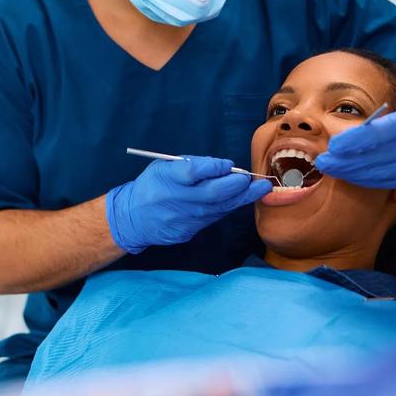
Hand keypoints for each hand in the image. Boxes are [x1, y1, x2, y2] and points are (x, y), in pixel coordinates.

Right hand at [106, 156, 271, 253]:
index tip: (229, 164)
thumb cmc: (153, 184)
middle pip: (213, 193)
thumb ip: (192, 164)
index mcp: (168, 178)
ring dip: (242, 198)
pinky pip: (213, 217)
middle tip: (254, 180)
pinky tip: (241, 199)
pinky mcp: (189, 231)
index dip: (214, 167)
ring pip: (219, 208)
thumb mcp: (165, 166)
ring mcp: (184, 218)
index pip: (194, 171)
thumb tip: (223, 166)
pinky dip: (228, 207)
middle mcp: (178, 200)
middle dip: (237, 186)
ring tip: (261, 189)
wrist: (134, 217)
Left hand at [314, 104, 395, 193]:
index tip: (334, 144)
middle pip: (378, 157)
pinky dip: (366, 180)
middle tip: (322, 161)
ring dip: (351, 173)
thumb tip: (353, 132)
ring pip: (381, 174)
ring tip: (328, 168)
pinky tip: (348, 177)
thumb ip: (387, 123)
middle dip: (346, 161)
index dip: (356, 140)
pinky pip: (389, 183)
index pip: (383, 133)